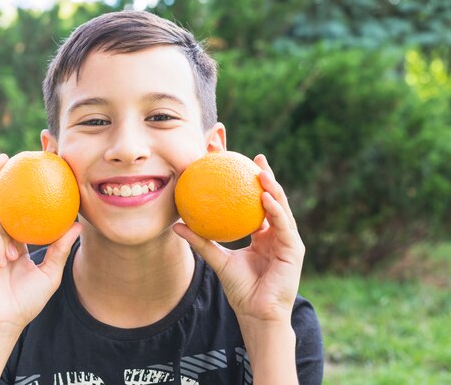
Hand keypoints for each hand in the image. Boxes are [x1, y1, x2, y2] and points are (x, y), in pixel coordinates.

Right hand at [0, 153, 81, 337]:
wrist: (5, 322)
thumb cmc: (26, 300)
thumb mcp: (50, 272)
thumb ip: (60, 248)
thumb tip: (79, 225)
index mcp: (13, 239)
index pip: (16, 209)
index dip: (19, 189)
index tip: (29, 167)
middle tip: (5, 158)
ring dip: (3, 213)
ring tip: (1, 179)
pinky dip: (1, 243)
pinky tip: (9, 259)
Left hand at [173, 154, 304, 327]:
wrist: (257, 314)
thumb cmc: (240, 290)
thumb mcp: (218, 260)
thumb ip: (201, 242)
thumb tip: (177, 225)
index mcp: (263, 235)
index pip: (256, 204)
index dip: (251, 184)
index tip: (239, 164)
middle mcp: (277, 235)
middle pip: (273, 200)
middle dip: (267, 177)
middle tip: (256, 158)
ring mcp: (287, 241)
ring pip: (281, 208)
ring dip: (273, 188)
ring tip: (261, 171)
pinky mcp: (294, 250)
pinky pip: (283, 226)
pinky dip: (275, 210)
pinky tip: (265, 196)